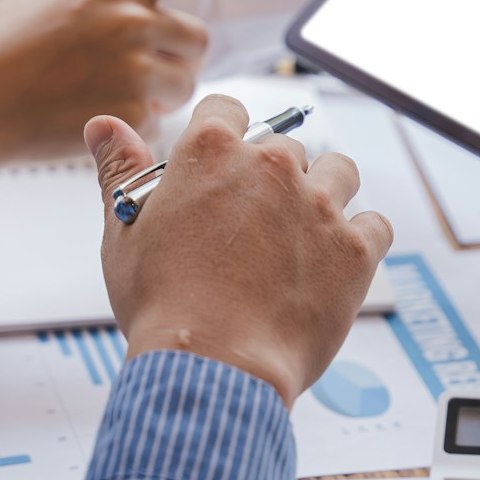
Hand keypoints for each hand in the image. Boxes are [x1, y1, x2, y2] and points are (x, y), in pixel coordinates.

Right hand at [0, 0, 303, 163]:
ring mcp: (133, 65)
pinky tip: (97, 112)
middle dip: (177, 56)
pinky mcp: (130, 109)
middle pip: (198, 39)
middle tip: (134, 67)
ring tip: (107, 89)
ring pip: (186, 81)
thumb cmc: (6, 43)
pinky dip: (139, 120)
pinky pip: (162, 117)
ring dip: (162, 90)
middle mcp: (132, 17)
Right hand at [85, 93, 392, 406]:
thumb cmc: (162, 305)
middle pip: (284, 147)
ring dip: (324, 194)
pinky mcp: (355, 249)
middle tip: (252, 227)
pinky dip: (360, 239)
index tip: (220, 167)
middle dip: (271, 179)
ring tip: (300, 237)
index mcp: (212, 151)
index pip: (226, 110)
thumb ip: (120, 170)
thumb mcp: (124, 233)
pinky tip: (333, 265)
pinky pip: (375, 223)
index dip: (222, 137)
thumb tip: (104, 124)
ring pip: (338, 172)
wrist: (212, 369)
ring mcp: (320, 205)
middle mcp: (272, 166)